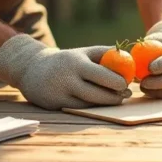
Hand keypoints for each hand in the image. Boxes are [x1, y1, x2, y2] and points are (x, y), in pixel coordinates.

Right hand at [0, 34, 131, 109]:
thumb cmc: (66, 61)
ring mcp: (60, 94)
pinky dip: (91, 107)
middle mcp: (67, 79)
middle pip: (95, 93)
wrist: (32, 69)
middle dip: (114, 96)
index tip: (127, 83)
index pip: (100, 74)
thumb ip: (104, 53)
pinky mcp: (55, 106)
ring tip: (117, 98)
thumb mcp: (82, 53)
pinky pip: (79, 109)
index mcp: (76, 63)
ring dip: (105, 103)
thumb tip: (129, 55)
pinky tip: (100, 103)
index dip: (116, 81)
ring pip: (88, 104)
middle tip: (126, 94)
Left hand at [139, 21, 161, 99]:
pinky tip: (151, 92)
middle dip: (158, 83)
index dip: (161, 65)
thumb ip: (145, 48)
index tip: (148, 69)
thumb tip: (132, 59)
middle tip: (142, 83)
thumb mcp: (154, 41)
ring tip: (144, 87)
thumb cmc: (160, 45)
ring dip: (157, 92)